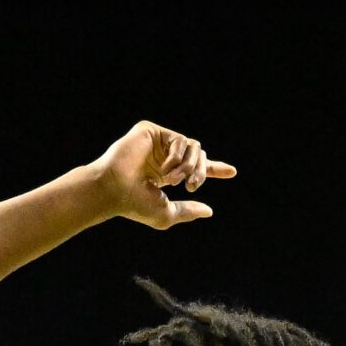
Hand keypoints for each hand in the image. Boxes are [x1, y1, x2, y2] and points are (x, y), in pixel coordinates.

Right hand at [87, 121, 234, 229]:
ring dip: (189, 166)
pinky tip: (163, 169)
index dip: (214, 169)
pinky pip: (179, 140)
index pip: (195, 168)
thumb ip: (188, 211)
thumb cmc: (134, 204)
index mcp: (167, 174)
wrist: (114, 189)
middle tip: (192, 186)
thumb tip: (209, 211)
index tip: (232, 172)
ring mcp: (156, 143)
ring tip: (174, 180)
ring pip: (193, 147)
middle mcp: (163, 157)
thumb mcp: (167, 214)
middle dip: (201, 172)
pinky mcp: (150, 131)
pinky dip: (176, 157)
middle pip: (199, 156)